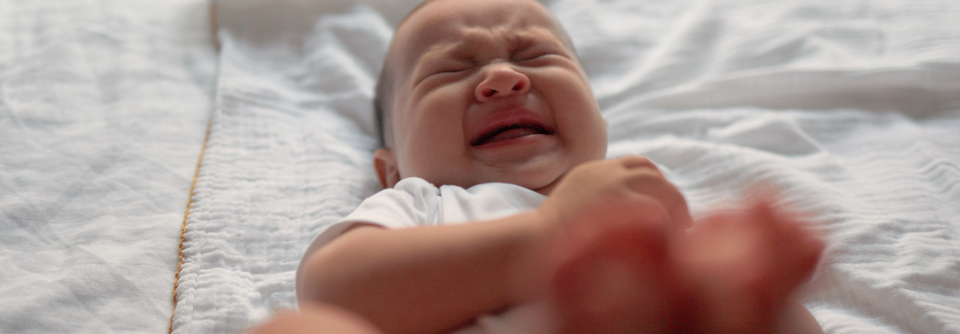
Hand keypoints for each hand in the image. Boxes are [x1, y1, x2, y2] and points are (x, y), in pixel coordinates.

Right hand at [538, 155, 692, 235]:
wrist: (530, 248)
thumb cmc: (546, 242)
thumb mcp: (571, 211)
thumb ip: (597, 204)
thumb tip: (629, 219)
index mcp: (592, 172)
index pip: (637, 165)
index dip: (655, 184)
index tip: (662, 206)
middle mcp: (605, 174)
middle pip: (654, 174)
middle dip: (670, 197)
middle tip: (680, 224)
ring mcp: (614, 188)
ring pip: (664, 191)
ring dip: (675, 214)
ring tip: (679, 237)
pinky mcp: (621, 207)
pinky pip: (660, 214)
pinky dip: (668, 230)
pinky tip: (667, 246)